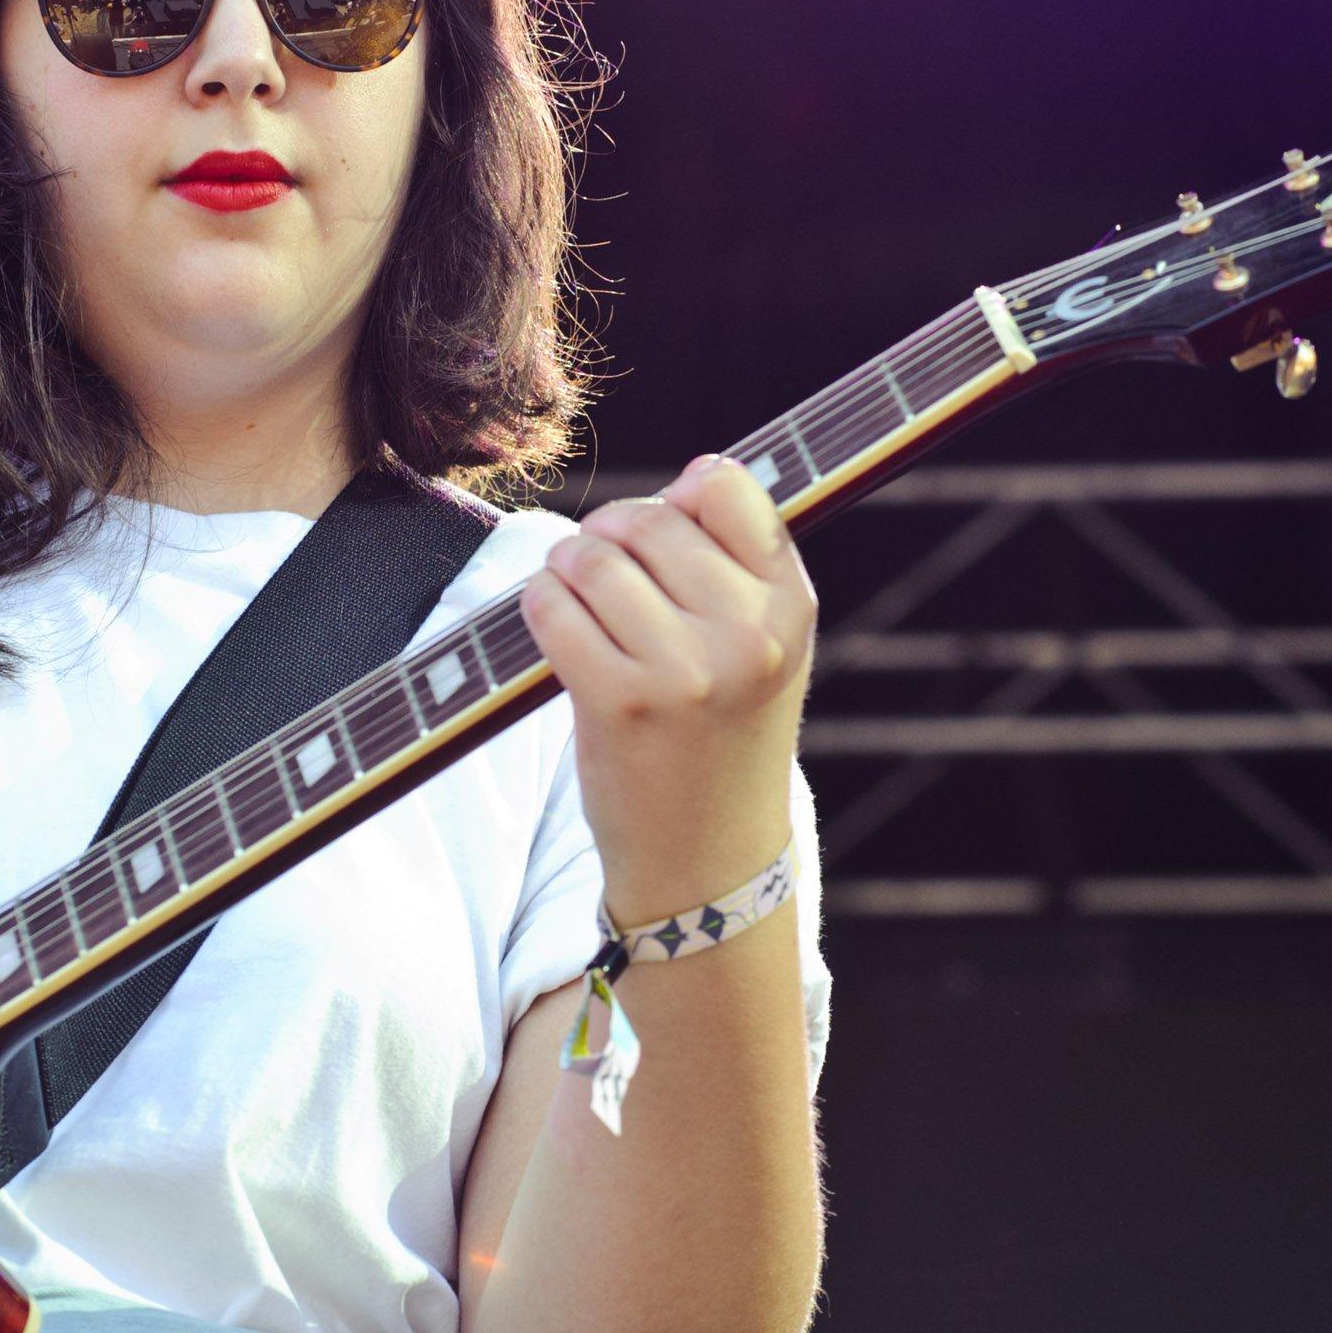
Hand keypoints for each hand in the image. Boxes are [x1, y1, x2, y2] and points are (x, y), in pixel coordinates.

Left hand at [518, 454, 816, 922]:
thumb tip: (693, 474)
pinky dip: (541, 605)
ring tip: (578, 596)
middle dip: (612, 533)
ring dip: (569, 567)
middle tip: (605, 569)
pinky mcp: (617, 702)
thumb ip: (739, 565)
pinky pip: (552, 607)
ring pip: (594, 559)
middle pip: (649, 520)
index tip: (667, 527)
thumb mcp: (766, 649)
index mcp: (790, 608)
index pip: (728, 486)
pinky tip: (556, 625)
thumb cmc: (725, 737)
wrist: (709, 858)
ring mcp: (683, 671)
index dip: (682, 494)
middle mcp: (745, 635)